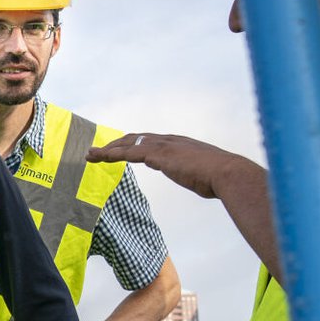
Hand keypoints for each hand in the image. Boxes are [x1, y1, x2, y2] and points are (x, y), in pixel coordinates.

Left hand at [88, 132, 257, 200]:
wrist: (228, 174)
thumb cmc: (220, 179)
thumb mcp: (204, 176)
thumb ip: (198, 175)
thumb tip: (202, 181)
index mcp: (180, 144)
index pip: (151, 141)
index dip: (133, 145)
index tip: (121, 151)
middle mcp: (169, 140)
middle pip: (135, 139)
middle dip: (116, 145)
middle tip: (99, 152)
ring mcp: (163, 146)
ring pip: (128, 144)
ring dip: (108, 149)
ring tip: (91, 155)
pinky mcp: (158, 155)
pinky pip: (128, 152)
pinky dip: (112, 154)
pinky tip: (100, 157)